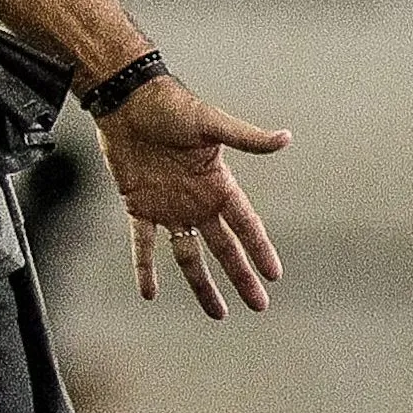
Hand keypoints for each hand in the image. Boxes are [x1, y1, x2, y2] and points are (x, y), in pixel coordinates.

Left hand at [96, 77, 290, 318]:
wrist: (127, 100)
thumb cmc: (170, 105)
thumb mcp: (210, 122)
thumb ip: (245, 137)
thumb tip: (285, 138)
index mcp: (218, 183)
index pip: (245, 224)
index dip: (260, 250)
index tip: (274, 275)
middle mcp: (197, 200)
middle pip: (224, 247)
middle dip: (240, 276)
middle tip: (258, 304)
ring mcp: (169, 206)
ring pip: (189, 254)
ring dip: (201, 283)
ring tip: (217, 312)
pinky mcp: (139, 205)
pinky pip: (143, 244)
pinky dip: (144, 267)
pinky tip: (148, 292)